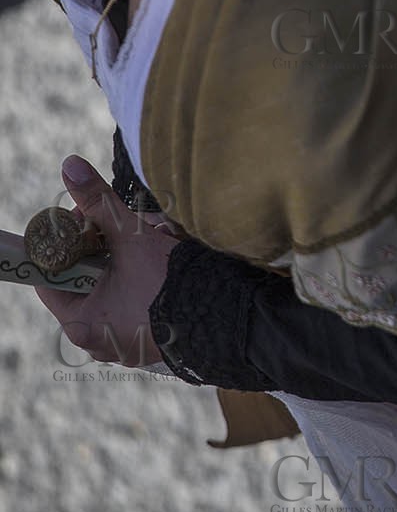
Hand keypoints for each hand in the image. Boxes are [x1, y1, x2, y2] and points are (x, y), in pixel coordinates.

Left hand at [34, 154, 179, 366]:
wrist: (229, 319)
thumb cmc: (172, 285)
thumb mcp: (131, 238)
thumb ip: (100, 204)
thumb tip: (70, 166)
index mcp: (81, 324)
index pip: (51, 279)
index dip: (65, 245)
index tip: (86, 221)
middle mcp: (100, 342)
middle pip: (88, 283)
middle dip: (107, 249)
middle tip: (127, 225)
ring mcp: (129, 345)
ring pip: (118, 292)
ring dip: (132, 263)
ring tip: (158, 237)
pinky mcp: (156, 344)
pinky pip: (141, 307)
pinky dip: (149, 284)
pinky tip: (170, 262)